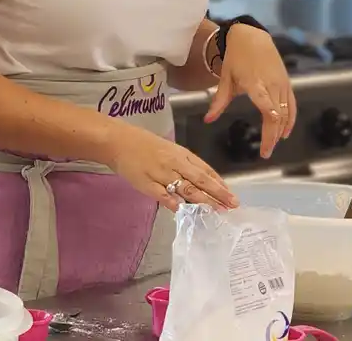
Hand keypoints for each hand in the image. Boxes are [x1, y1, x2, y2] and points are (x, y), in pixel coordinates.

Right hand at [107, 123, 237, 211]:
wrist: (119, 141)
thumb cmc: (145, 145)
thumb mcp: (171, 150)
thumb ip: (186, 166)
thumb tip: (203, 182)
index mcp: (182, 154)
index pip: (206, 170)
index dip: (220, 183)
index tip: (231, 195)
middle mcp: (175, 163)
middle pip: (200, 180)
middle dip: (218, 193)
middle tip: (232, 205)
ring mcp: (161, 173)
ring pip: (186, 188)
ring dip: (203, 200)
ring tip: (215, 210)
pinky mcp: (146, 183)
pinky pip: (163, 195)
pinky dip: (174, 203)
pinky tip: (184, 211)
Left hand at [204, 24, 295, 158]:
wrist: (252, 36)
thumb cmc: (236, 57)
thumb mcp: (225, 79)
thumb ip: (219, 102)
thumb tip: (207, 120)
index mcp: (255, 83)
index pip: (267, 107)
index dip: (270, 125)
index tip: (268, 143)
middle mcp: (272, 85)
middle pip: (278, 115)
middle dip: (273, 136)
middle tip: (265, 153)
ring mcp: (282, 84)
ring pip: (287, 112)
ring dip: (281, 130)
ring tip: (272, 145)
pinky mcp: (287, 83)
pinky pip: (292, 105)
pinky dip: (290, 120)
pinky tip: (285, 133)